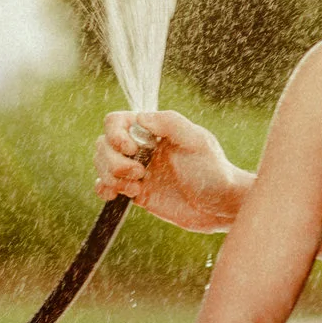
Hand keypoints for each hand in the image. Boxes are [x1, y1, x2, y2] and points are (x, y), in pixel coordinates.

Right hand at [95, 110, 242, 232]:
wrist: (220, 205)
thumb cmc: (214, 169)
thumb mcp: (197, 141)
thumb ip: (170, 123)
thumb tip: (139, 117)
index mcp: (153, 130)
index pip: (115, 122)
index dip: (115, 134)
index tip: (131, 149)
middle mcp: (141, 147)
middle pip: (103, 145)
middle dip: (113, 161)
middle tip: (139, 173)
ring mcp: (136, 169)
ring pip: (102, 165)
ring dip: (111, 176)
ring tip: (137, 187)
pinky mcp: (136, 191)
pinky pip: (105, 185)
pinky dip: (103, 189)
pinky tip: (117, 194)